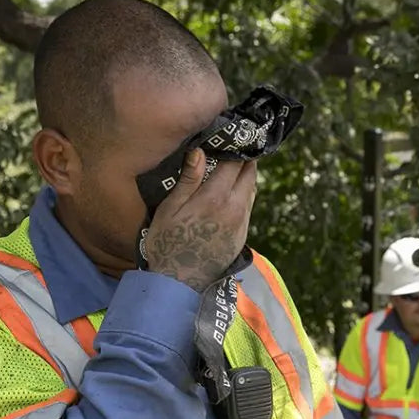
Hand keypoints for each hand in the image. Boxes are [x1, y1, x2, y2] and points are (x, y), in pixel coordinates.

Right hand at [144, 149, 257, 291]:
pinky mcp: (242, 236)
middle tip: (236, 146)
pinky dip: (243, 194)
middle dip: (245, 158)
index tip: (232, 135)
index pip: (236, 163)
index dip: (235, 146)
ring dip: (245, 176)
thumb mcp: (170, 209)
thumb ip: (189, 180)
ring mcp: (241, 224)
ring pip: (251, 190)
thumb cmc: (167, 244)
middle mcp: (235, 209)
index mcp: (216, 198)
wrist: (178, 283)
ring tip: (234, 165)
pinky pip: (247, 207)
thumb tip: (200, 152)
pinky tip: (230, 191)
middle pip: (250, 174)